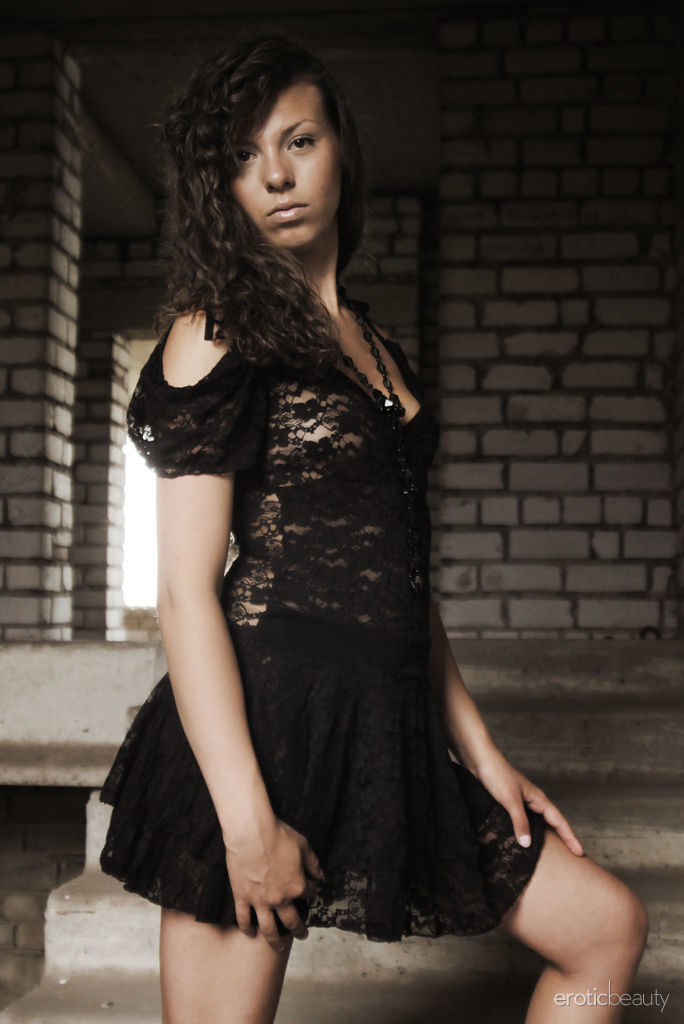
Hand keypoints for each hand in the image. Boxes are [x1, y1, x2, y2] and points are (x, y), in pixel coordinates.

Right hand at [225, 816, 324, 951]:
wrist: (251, 833)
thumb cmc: (278, 836)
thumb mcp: (303, 846)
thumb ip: (313, 863)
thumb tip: (320, 875)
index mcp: (296, 886)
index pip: (309, 893)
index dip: (312, 888)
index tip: (312, 886)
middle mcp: (280, 899)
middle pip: (291, 921)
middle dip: (299, 930)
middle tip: (302, 936)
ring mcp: (260, 901)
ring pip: (268, 929)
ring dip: (275, 941)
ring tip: (279, 948)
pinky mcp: (242, 897)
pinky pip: (244, 918)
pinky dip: (247, 929)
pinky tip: (250, 935)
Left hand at [470, 747, 584, 857]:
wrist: (480, 760)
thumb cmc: (497, 775)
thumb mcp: (510, 801)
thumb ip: (520, 822)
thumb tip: (528, 844)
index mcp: (538, 799)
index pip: (559, 822)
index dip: (570, 838)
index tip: (580, 853)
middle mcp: (533, 801)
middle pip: (552, 823)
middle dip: (562, 839)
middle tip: (571, 857)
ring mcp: (521, 802)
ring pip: (537, 822)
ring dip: (544, 836)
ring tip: (550, 853)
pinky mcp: (509, 803)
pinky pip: (523, 821)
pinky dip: (526, 831)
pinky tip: (521, 839)